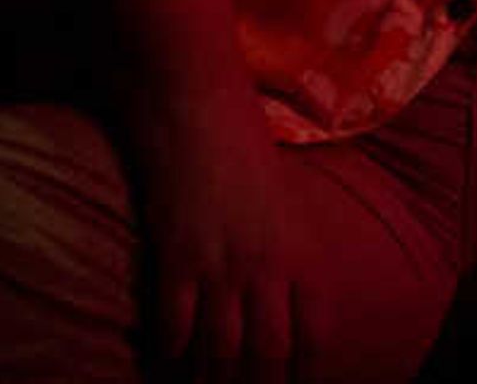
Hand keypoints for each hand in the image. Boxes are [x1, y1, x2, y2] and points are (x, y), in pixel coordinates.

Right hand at [130, 92, 317, 383]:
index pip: (312, 332)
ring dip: (208, 378)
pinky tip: (164, 359)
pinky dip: (169, 350)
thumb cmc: (247, 164)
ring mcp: (222, 264)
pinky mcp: (178, 257)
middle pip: (267, 351)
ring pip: (220, 347)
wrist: (204, 120)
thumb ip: (290, 262)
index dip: (303, 371)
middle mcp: (268, 266)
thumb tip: (284, 311)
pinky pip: (175, 323)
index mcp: (301, 255)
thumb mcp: (287, 211)